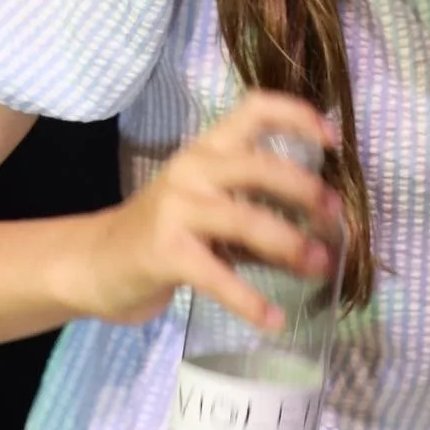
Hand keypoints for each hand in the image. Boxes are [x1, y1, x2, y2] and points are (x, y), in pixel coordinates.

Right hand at [79, 91, 341, 330]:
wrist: (94, 263)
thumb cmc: (166, 233)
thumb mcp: (211, 208)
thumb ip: (258, 208)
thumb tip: (324, 226)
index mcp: (207, 149)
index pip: (254, 109)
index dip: (298, 117)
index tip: (334, 140)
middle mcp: (192, 169)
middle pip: (261, 166)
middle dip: (306, 191)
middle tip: (335, 218)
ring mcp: (176, 209)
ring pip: (247, 219)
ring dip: (292, 245)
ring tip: (320, 267)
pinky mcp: (165, 253)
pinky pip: (219, 277)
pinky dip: (251, 301)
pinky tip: (273, 319)